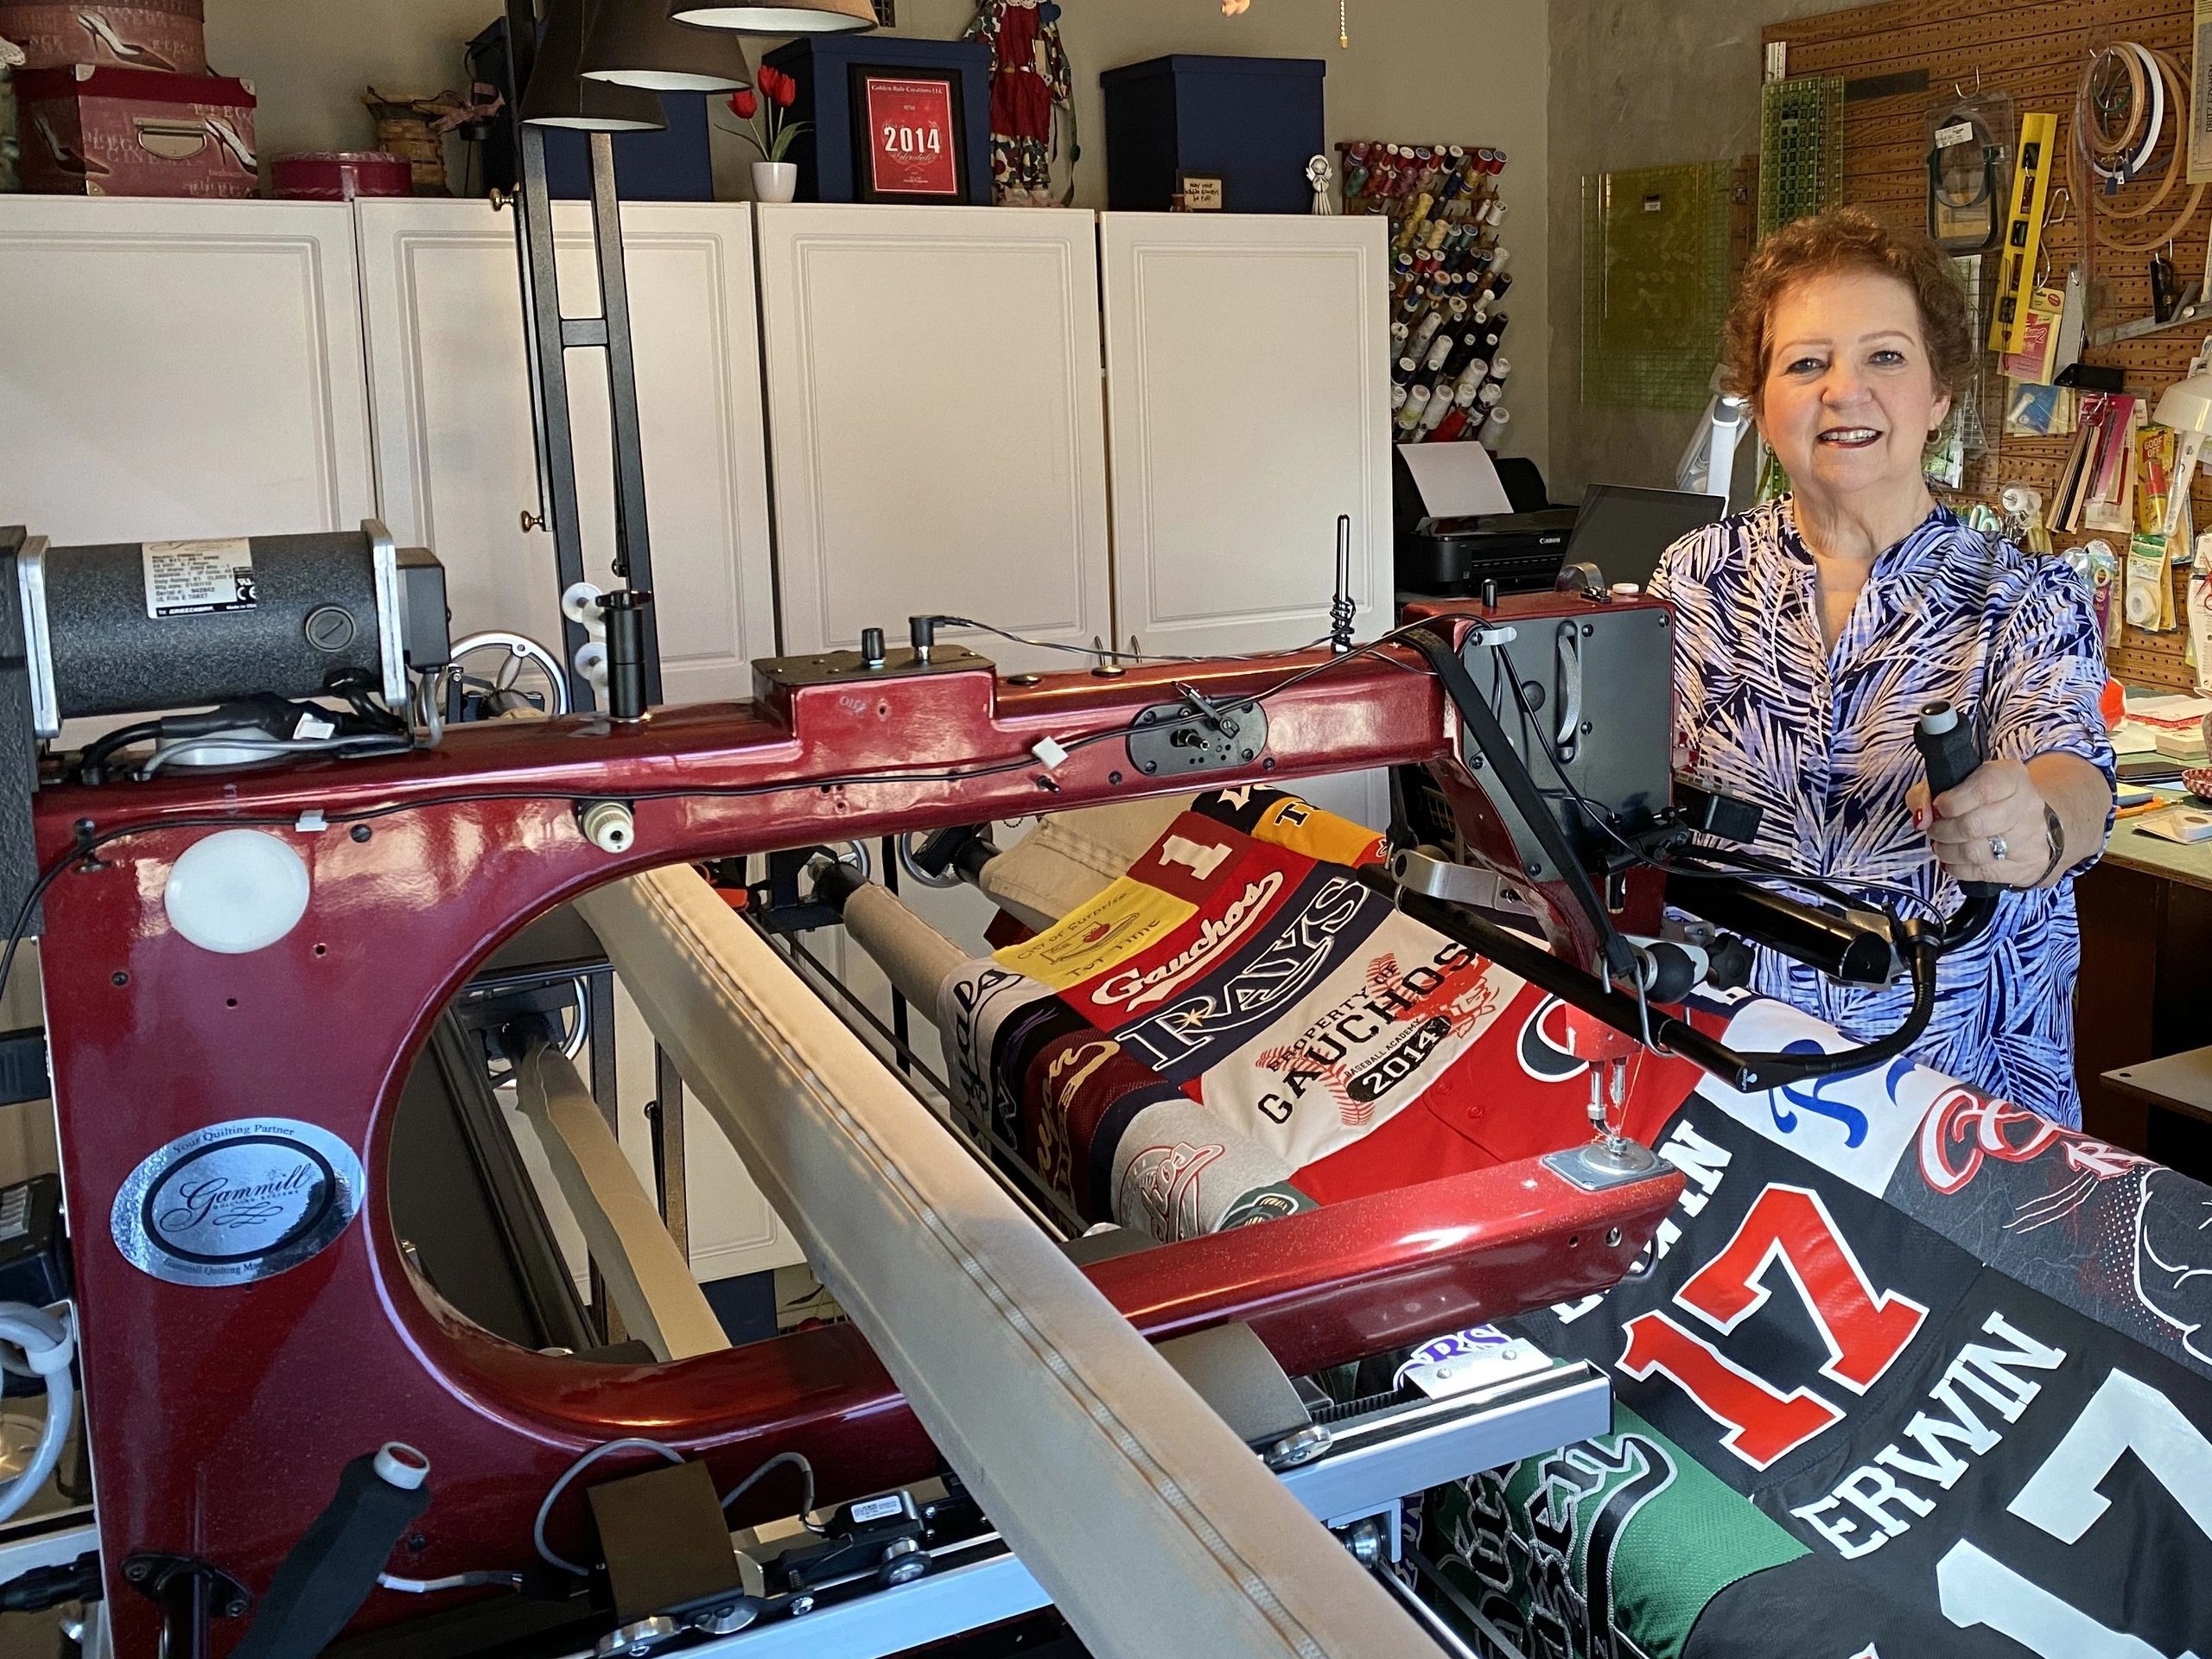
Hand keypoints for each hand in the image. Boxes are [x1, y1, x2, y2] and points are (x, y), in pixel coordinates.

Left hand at [1905, 758, 2053, 888]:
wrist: (2026, 823)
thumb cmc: (1984, 799)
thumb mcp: (1956, 783)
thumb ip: (1928, 794)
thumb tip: (1921, 818)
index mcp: (2011, 777)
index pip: (1983, 790)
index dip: (1952, 802)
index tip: (1938, 808)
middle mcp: (2026, 805)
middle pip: (1976, 825)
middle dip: (1944, 831)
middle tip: (1934, 830)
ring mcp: (2029, 838)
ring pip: (1977, 853)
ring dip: (1948, 852)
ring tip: (1941, 845)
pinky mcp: (2026, 866)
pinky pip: (1983, 873)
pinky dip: (1958, 869)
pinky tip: (1953, 861)